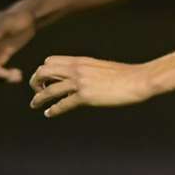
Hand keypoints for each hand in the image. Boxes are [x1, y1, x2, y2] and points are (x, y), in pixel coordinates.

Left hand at [28, 56, 154, 116]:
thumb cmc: (126, 75)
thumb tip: (83, 80)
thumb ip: (88, 71)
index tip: (45, 81)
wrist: (139, 79)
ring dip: (39, 98)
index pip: (50, 61)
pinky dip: (53, 109)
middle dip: (36, 81)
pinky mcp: (85, 96)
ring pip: (49, 89)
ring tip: (35, 104)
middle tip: (37, 91)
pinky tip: (49, 114)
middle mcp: (76, 69)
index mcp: (80, 61)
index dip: (43, 70)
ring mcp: (80, 82)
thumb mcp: (102, 68)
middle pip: (43, 71)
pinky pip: (62, 103)